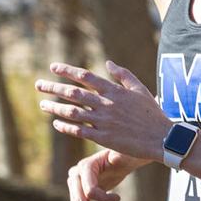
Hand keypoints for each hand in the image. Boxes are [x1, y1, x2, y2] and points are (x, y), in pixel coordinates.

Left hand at [36, 61, 172, 161]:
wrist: (161, 138)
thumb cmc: (152, 113)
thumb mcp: (140, 89)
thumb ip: (123, 75)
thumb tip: (108, 63)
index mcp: (114, 91)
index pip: (85, 77)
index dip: (67, 71)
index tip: (53, 67)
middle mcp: (106, 104)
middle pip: (73, 93)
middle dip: (53, 88)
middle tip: (38, 85)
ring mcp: (103, 121)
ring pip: (72, 112)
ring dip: (55, 107)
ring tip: (43, 104)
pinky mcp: (103, 137)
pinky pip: (78, 131)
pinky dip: (65, 126)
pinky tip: (56, 123)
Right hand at [67, 149, 146, 200]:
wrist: (121, 158)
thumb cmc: (125, 155)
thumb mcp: (124, 155)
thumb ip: (120, 157)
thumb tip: (116, 158)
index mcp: (85, 166)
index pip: (89, 190)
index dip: (104, 199)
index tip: (118, 199)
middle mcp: (76, 176)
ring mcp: (76, 186)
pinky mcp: (81, 194)